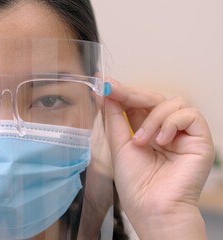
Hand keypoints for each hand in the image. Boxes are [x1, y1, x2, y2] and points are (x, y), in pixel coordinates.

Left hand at [105, 80, 213, 238]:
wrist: (152, 208)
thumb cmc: (136, 184)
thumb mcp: (119, 144)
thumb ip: (114, 118)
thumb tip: (104, 93)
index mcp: (145, 130)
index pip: (136, 103)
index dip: (121, 92)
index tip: (104, 82)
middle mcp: (164, 129)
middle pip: (153, 98)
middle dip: (131, 94)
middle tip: (113, 91)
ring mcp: (183, 133)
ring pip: (171, 102)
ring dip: (152, 118)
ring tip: (142, 141)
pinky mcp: (200, 138)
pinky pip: (189, 114)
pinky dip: (171, 123)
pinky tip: (161, 141)